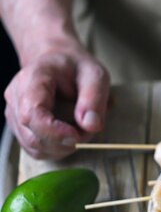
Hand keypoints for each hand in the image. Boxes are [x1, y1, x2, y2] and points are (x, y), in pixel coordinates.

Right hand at [4, 41, 109, 159]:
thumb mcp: (95, 75)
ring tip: (79, 126)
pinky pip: (37, 150)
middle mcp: (15, 98)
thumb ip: (94, 98)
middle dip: (66, 141)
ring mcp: (14, 114)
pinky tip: (68, 133)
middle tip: (88, 126)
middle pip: (33, 136)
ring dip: (63, 147)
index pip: (32, 114)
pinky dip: (57, 149)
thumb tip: (90, 126)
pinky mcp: (19, 128)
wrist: (56, 62)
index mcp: (32, 79)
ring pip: (35, 147)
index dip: (54, 132)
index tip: (78, 135)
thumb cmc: (76, 68)